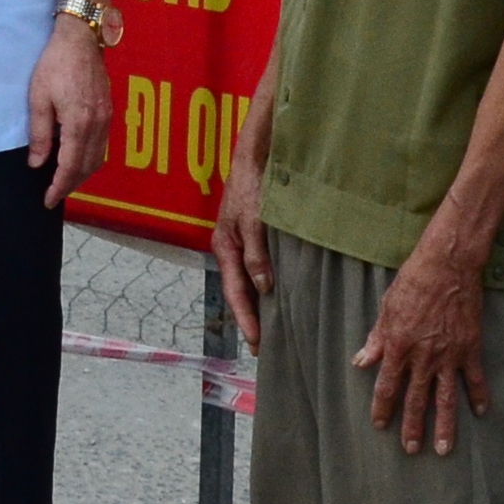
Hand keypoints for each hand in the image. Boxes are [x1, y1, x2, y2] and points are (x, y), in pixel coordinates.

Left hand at [26, 17, 113, 202]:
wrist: (82, 38)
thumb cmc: (55, 64)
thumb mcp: (39, 98)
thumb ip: (39, 133)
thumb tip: (36, 163)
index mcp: (78, 123)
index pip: (69, 166)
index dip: (59, 186)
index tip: (48, 200)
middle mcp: (97, 125)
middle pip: (87, 167)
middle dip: (71, 185)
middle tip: (54, 195)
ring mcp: (106, 118)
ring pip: (98, 158)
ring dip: (82, 174)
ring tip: (65, 181)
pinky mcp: (109, 111)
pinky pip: (102, 145)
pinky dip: (91, 159)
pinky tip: (78, 159)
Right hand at [208, 150, 273, 353]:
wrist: (254, 157)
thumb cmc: (251, 186)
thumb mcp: (252, 221)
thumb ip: (256, 254)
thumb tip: (263, 288)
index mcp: (224, 249)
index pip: (235, 294)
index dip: (246, 320)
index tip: (257, 343)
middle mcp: (230, 250)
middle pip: (239, 292)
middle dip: (250, 319)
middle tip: (264, 346)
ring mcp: (241, 243)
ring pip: (249, 282)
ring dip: (259, 305)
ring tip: (273, 328)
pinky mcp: (253, 236)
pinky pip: (258, 268)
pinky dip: (265, 285)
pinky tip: (279, 294)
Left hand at [356, 240, 492, 455]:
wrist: (448, 265)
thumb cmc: (413, 282)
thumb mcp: (386, 308)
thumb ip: (376, 339)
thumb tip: (361, 362)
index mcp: (398, 347)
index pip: (387, 386)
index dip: (383, 408)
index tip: (380, 425)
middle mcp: (423, 357)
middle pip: (415, 400)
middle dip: (411, 427)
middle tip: (410, 450)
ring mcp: (449, 355)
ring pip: (445, 398)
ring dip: (444, 426)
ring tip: (444, 449)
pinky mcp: (470, 348)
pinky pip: (475, 379)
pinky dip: (479, 397)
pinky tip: (480, 413)